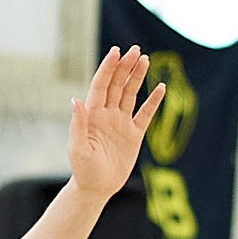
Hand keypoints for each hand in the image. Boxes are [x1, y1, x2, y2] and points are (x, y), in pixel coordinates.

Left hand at [67, 47, 164, 201]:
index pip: (101, 86)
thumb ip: (78, 124)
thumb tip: (76, 100)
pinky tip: (161, 87)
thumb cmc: (83, 170)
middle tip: (136, 49)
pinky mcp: (134, 134)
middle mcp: (106, 115)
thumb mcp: (78, 148)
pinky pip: (145, 114)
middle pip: (117, 85)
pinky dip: (153, 101)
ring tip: (146, 59)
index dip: (108, 68)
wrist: (96, 189)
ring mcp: (121, 123)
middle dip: (125, 67)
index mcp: (92, 116)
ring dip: (137, 77)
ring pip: (130, 94)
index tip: (117, 52)